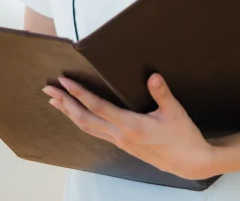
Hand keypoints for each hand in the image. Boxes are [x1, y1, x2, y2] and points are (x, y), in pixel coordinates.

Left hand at [43, 73, 216, 180]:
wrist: (190, 163)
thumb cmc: (183, 137)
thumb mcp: (175, 112)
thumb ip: (162, 93)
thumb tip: (153, 76)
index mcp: (131, 126)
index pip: (98, 107)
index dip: (80, 93)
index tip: (65, 82)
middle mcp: (120, 135)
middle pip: (84, 119)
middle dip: (65, 103)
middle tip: (49, 89)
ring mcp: (120, 142)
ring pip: (87, 127)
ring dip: (70, 113)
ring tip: (55, 101)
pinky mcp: (123, 144)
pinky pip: (96, 132)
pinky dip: (82, 121)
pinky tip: (77, 115)